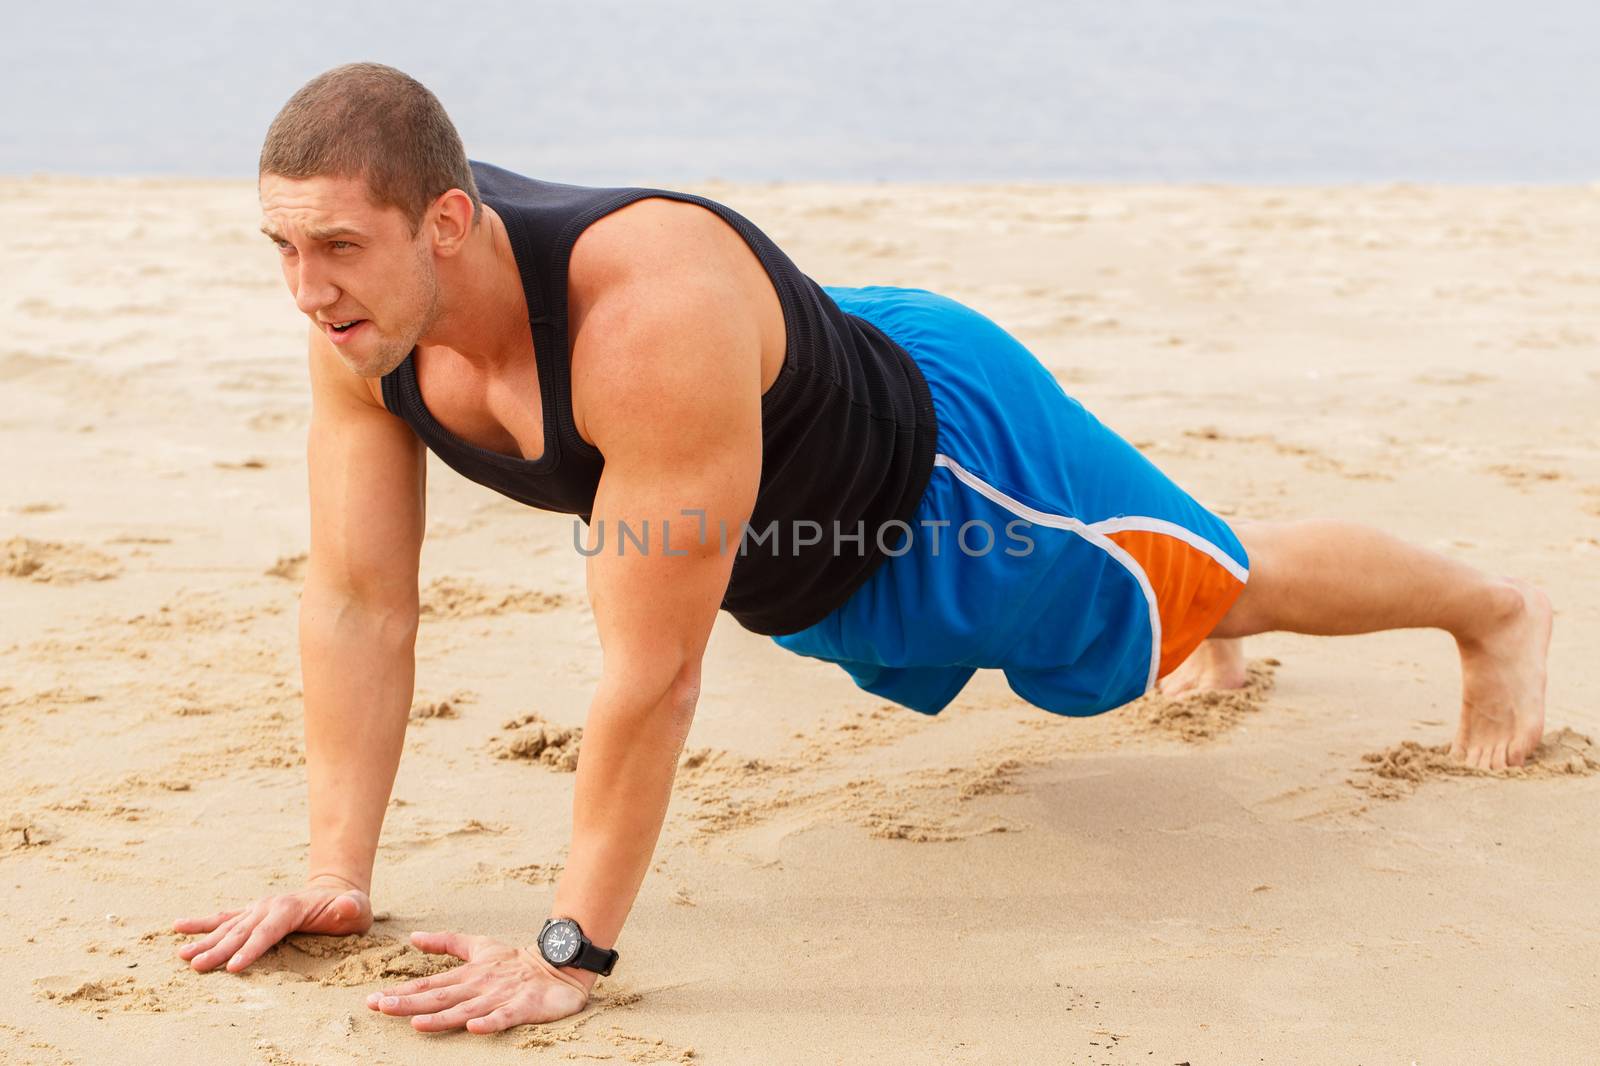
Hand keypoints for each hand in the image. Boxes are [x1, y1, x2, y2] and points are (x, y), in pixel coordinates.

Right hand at [173, 875, 372, 972]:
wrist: (337, 890)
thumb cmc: (349, 908)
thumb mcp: (358, 908)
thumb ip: (351, 908)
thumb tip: (346, 905)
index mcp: (291, 908)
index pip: (268, 932)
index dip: (252, 949)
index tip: (233, 968)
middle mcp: (269, 906)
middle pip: (241, 932)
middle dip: (220, 950)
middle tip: (197, 967)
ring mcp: (258, 908)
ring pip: (228, 926)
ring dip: (205, 940)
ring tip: (182, 954)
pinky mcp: (252, 913)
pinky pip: (224, 918)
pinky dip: (202, 923)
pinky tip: (179, 927)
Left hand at [366, 930, 591, 1032]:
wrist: (558, 965)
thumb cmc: (516, 960)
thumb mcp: (480, 946)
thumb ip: (446, 943)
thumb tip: (413, 937)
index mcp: (468, 974)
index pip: (429, 984)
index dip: (401, 992)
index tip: (373, 1000)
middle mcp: (479, 986)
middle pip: (439, 997)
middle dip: (408, 1003)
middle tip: (379, 1007)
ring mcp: (500, 996)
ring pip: (466, 1009)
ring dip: (441, 1017)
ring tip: (415, 1022)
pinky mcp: (523, 1007)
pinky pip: (505, 1016)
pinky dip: (490, 1022)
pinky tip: (474, 1027)